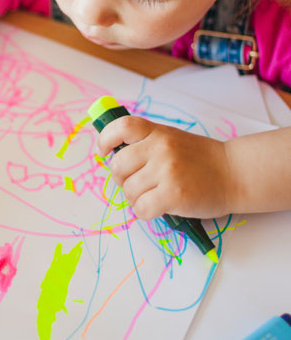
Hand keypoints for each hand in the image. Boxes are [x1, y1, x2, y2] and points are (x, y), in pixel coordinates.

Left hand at [96, 116, 233, 219]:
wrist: (235, 173)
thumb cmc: (200, 159)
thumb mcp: (171, 139)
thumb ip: (146, 144)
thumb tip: (112, 157)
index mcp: (157, 131)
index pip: (122, 126)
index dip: (105, 138)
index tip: (103, 151)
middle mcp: (160, 148)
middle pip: (118, 165)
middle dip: (121, 179)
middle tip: (136, 184)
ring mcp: (167, 170)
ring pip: (129, 190)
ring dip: (135, 198)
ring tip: (151, 197)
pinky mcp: (174, 194)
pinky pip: (142, 208)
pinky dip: (144, 212)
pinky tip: (156, 208)